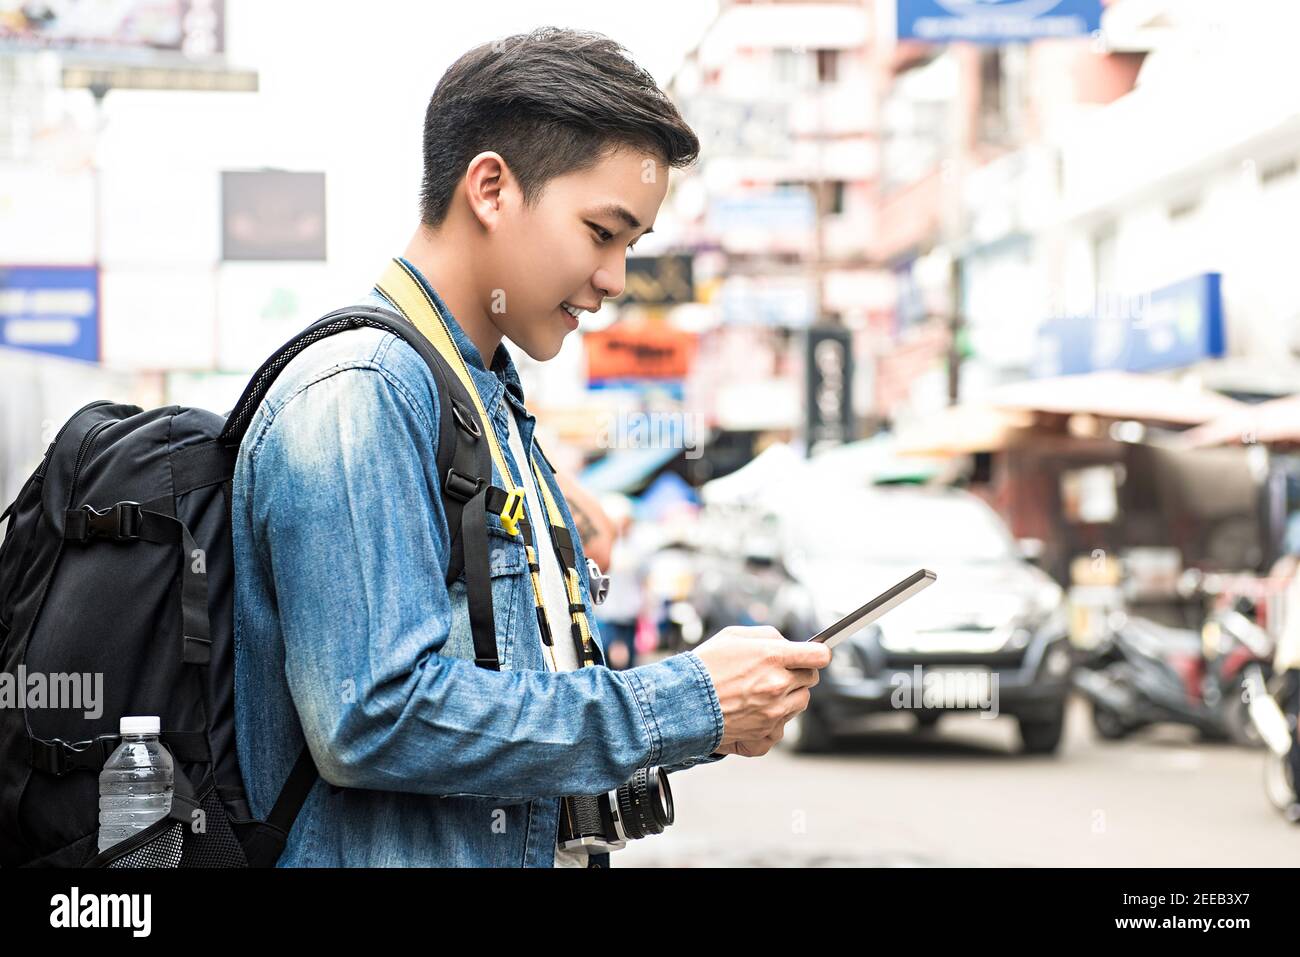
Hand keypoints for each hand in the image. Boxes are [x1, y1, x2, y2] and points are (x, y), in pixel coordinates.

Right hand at [692, 625, 830, 757]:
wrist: (680, 703)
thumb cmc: (703, 667)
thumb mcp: (733, 636)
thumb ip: (768, 636)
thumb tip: (789, 643)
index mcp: (773, 658)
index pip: (819, 656)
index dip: (818, 654)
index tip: (813, 655)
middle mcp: (778, 686)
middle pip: (810, 680)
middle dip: (798, 674)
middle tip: (774, 672)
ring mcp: (773, 714)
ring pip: (799, 704)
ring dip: (787, 697)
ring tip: (758, 693)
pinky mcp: (764, 736)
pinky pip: (781, 728)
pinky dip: (771, 722)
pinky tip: (751, 713)